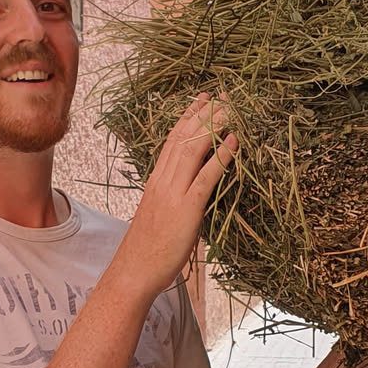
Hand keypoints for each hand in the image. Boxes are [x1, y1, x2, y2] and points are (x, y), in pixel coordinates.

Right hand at [112, 95, 237, 299]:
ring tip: (232, 109)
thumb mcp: (159, 215)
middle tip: (223, 95)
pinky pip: (205, 177)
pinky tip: (234, 142)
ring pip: (193, 149)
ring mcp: (173, 193)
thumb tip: (191, 190)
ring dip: (214, 126)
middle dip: (204, 113)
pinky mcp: (186, 209)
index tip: (202, 99)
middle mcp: (163, 180)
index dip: (188, 117)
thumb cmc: (147, 251)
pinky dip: (221, 156)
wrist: (133, 272)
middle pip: (184, 137)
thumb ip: (174, 197)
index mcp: (156, 180)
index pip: (172, 139)